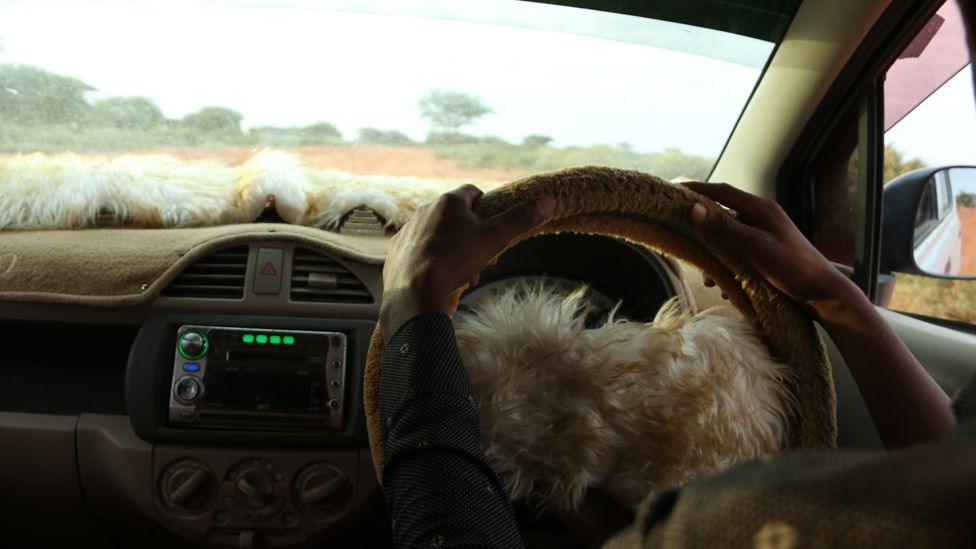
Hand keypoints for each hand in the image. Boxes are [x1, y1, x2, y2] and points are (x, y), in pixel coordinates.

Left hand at [380, 184, 554, 341]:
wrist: (416, 289)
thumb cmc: (456, 260)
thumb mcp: (495, 238)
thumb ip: (521, 218)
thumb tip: (547, 200)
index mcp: (448, 201)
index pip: (472, 192)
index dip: (487, 207)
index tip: (494, 225)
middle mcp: (425, 210)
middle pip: (455, 216)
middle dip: (471, 234)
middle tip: (483, 256)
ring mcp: (408, 230)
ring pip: (437, 234)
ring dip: (453, 248)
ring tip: (464, 272)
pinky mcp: (397, 251)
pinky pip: (418, 250)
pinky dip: (431, 260)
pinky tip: (440, 276)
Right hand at [682, 182, 857, 317]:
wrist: (823, 294)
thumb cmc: (793, 267)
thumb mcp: (755, 247)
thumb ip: (725, 227)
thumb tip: (694, 208)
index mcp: (760, 209)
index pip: (722, 192)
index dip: (696, 189)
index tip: (673, 189)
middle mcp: (761, 218)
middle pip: (722, 215)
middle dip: (702, 230)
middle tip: (682, 237)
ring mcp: (764, 235)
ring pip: (728, 240)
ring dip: (715, 259)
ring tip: (709, 280)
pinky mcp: (766, 253)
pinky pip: (738, 255)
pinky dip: (728, 270)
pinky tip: (727, 289)